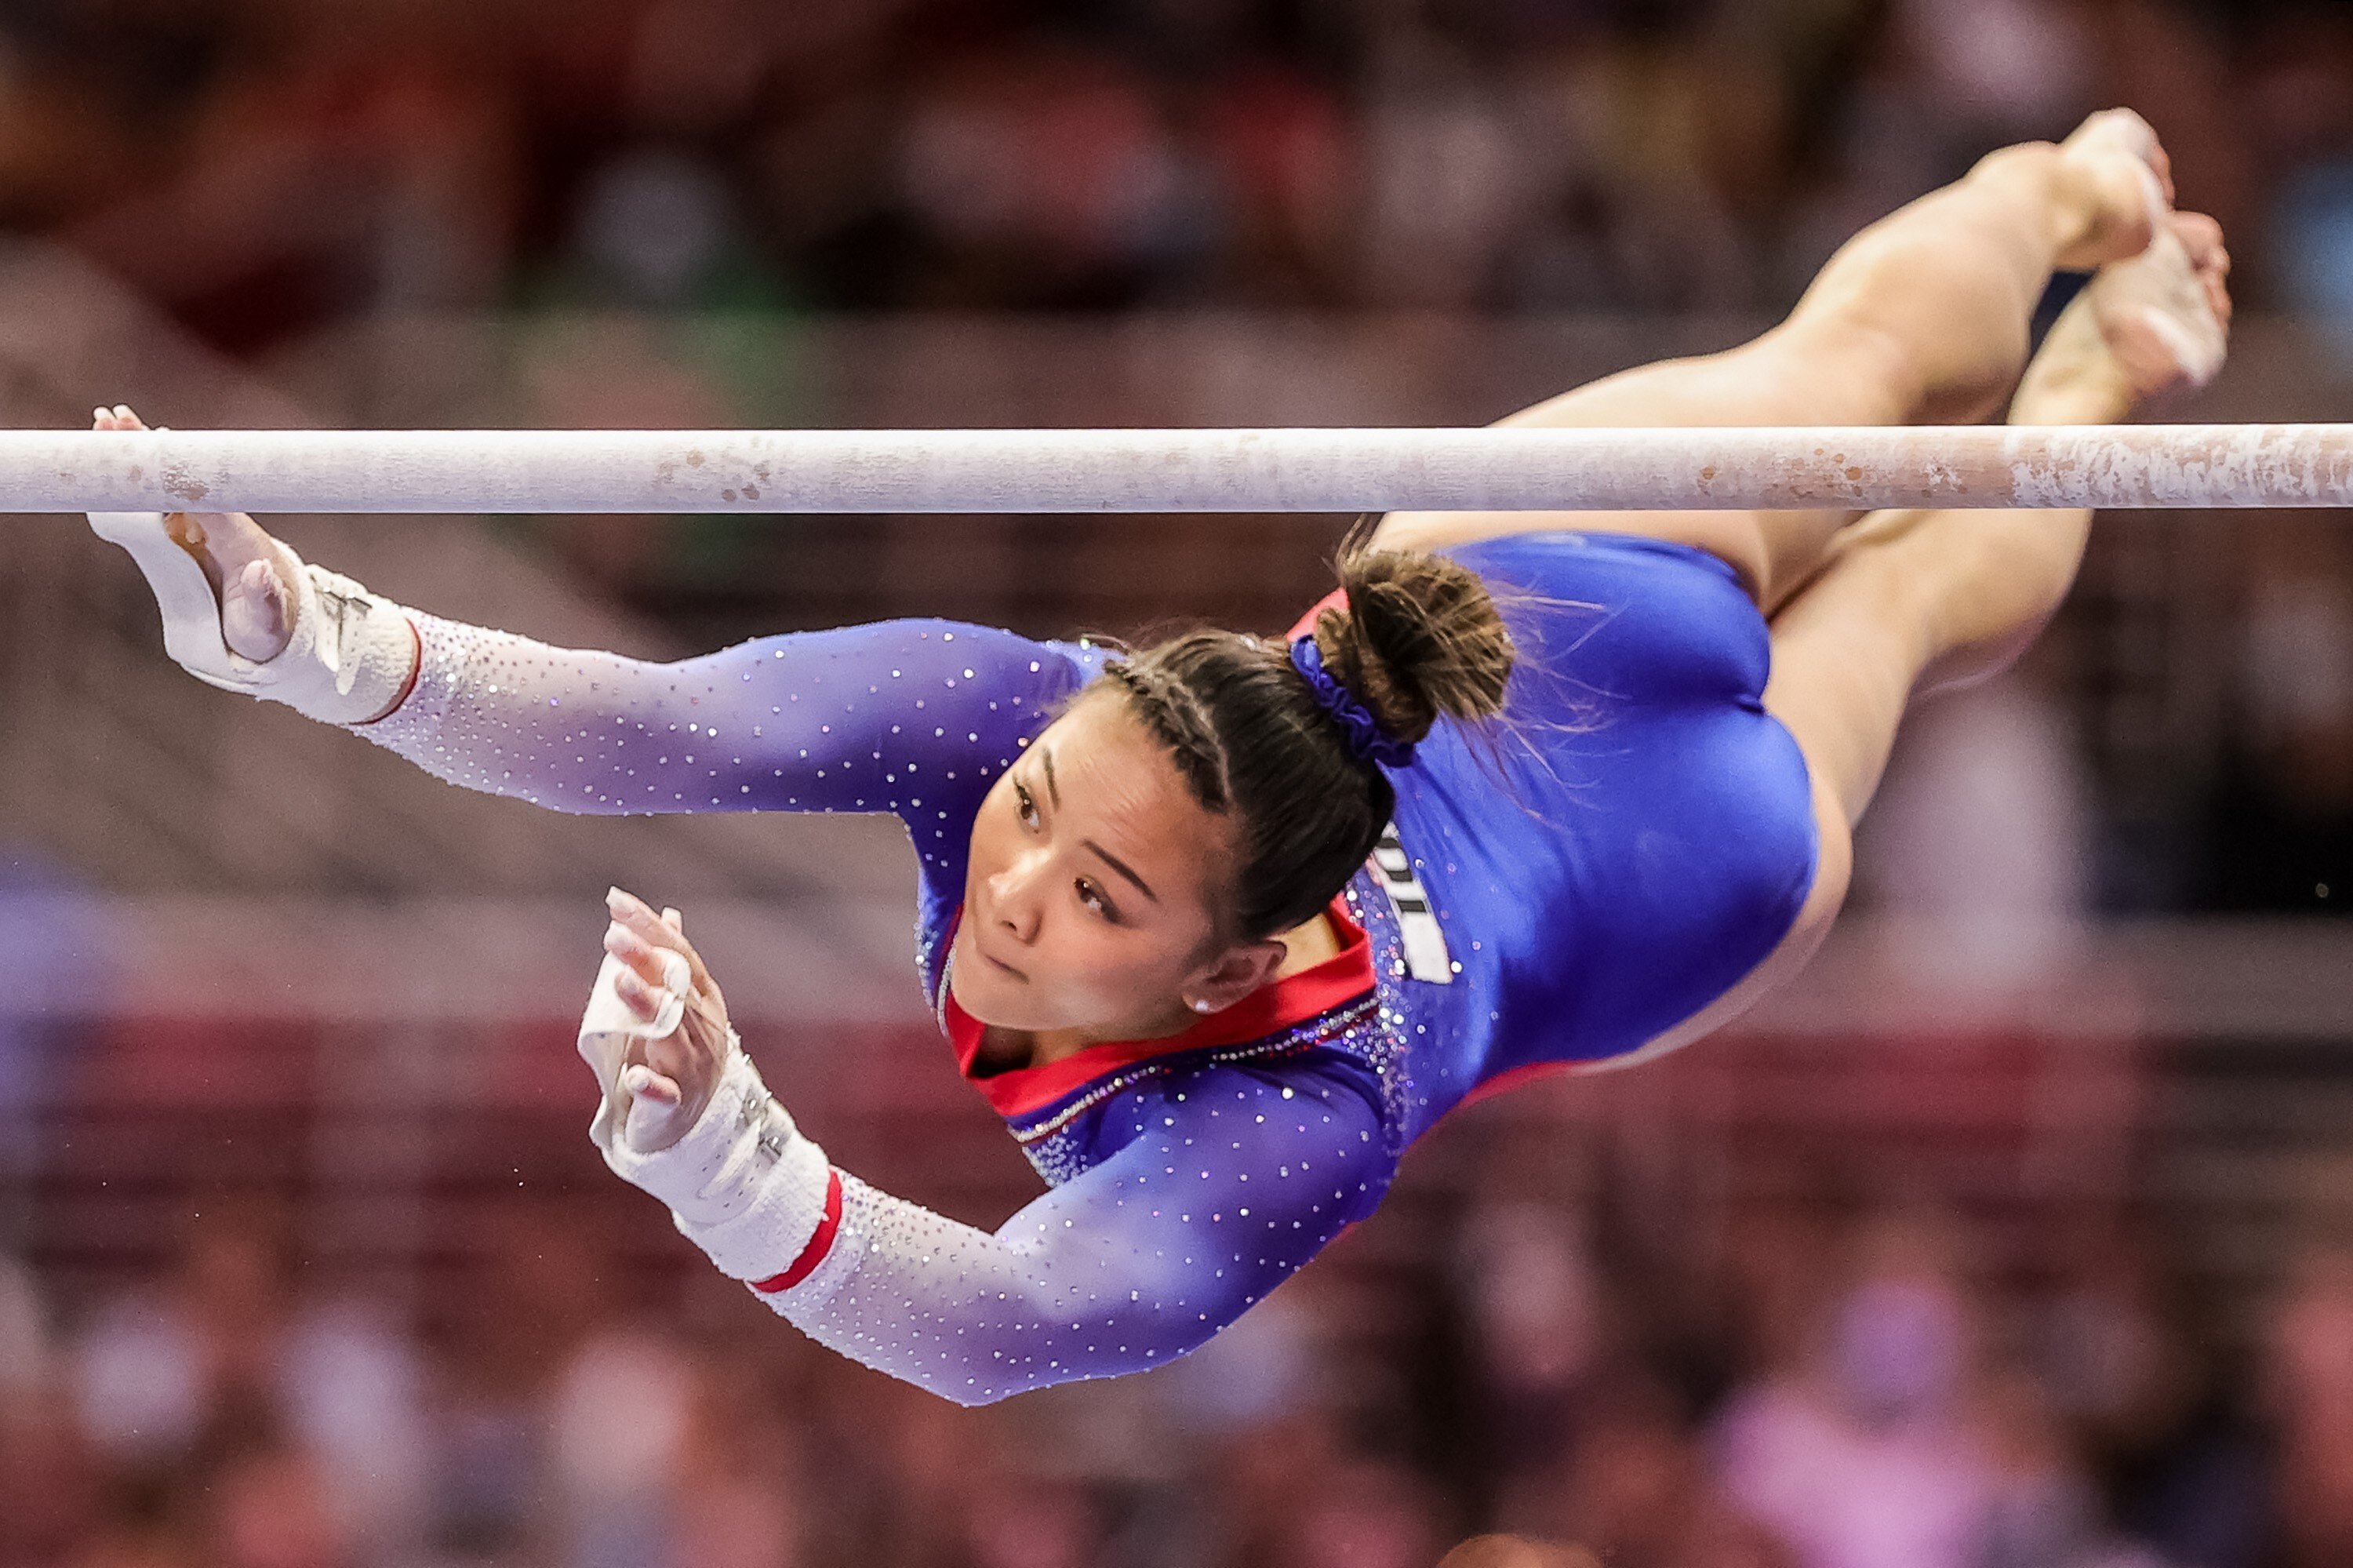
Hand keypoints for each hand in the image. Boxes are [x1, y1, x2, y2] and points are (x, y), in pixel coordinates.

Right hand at [92, 404, 297, 661]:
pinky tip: (116, 453)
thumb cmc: (270, 627)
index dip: (177, 473)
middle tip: (115, 419)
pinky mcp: (187, 533)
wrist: (276, 629)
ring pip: (166, 483)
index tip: (154, 445)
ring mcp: (201, 527)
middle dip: (148, 450)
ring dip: (138, 453)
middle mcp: (220, 524)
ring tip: (106, 423)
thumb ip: (266, 601)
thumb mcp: (269, 623)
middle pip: (182, 480)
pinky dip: (138, 476)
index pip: (206, 498)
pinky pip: (160, 498)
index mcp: (239, 540)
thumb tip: (260, 570)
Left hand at [602, 886, 733, 1152]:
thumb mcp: (683, 1004)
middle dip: (646, 959)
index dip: (650, 928)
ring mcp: (692, 1064)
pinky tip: (633, 1075)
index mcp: (702, 999)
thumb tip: (668, 914)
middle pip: (674, 988)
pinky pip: (665, 1094)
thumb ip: (671, 962)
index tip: (617, 902)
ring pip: (670, 1033)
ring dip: (646, 1006)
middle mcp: (702, 1027)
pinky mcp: (677, 1102)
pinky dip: (650, 1085)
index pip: (679, 955)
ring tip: (621, 980)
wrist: (706, 1121)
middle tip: (615, 935)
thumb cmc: (686, 1052)